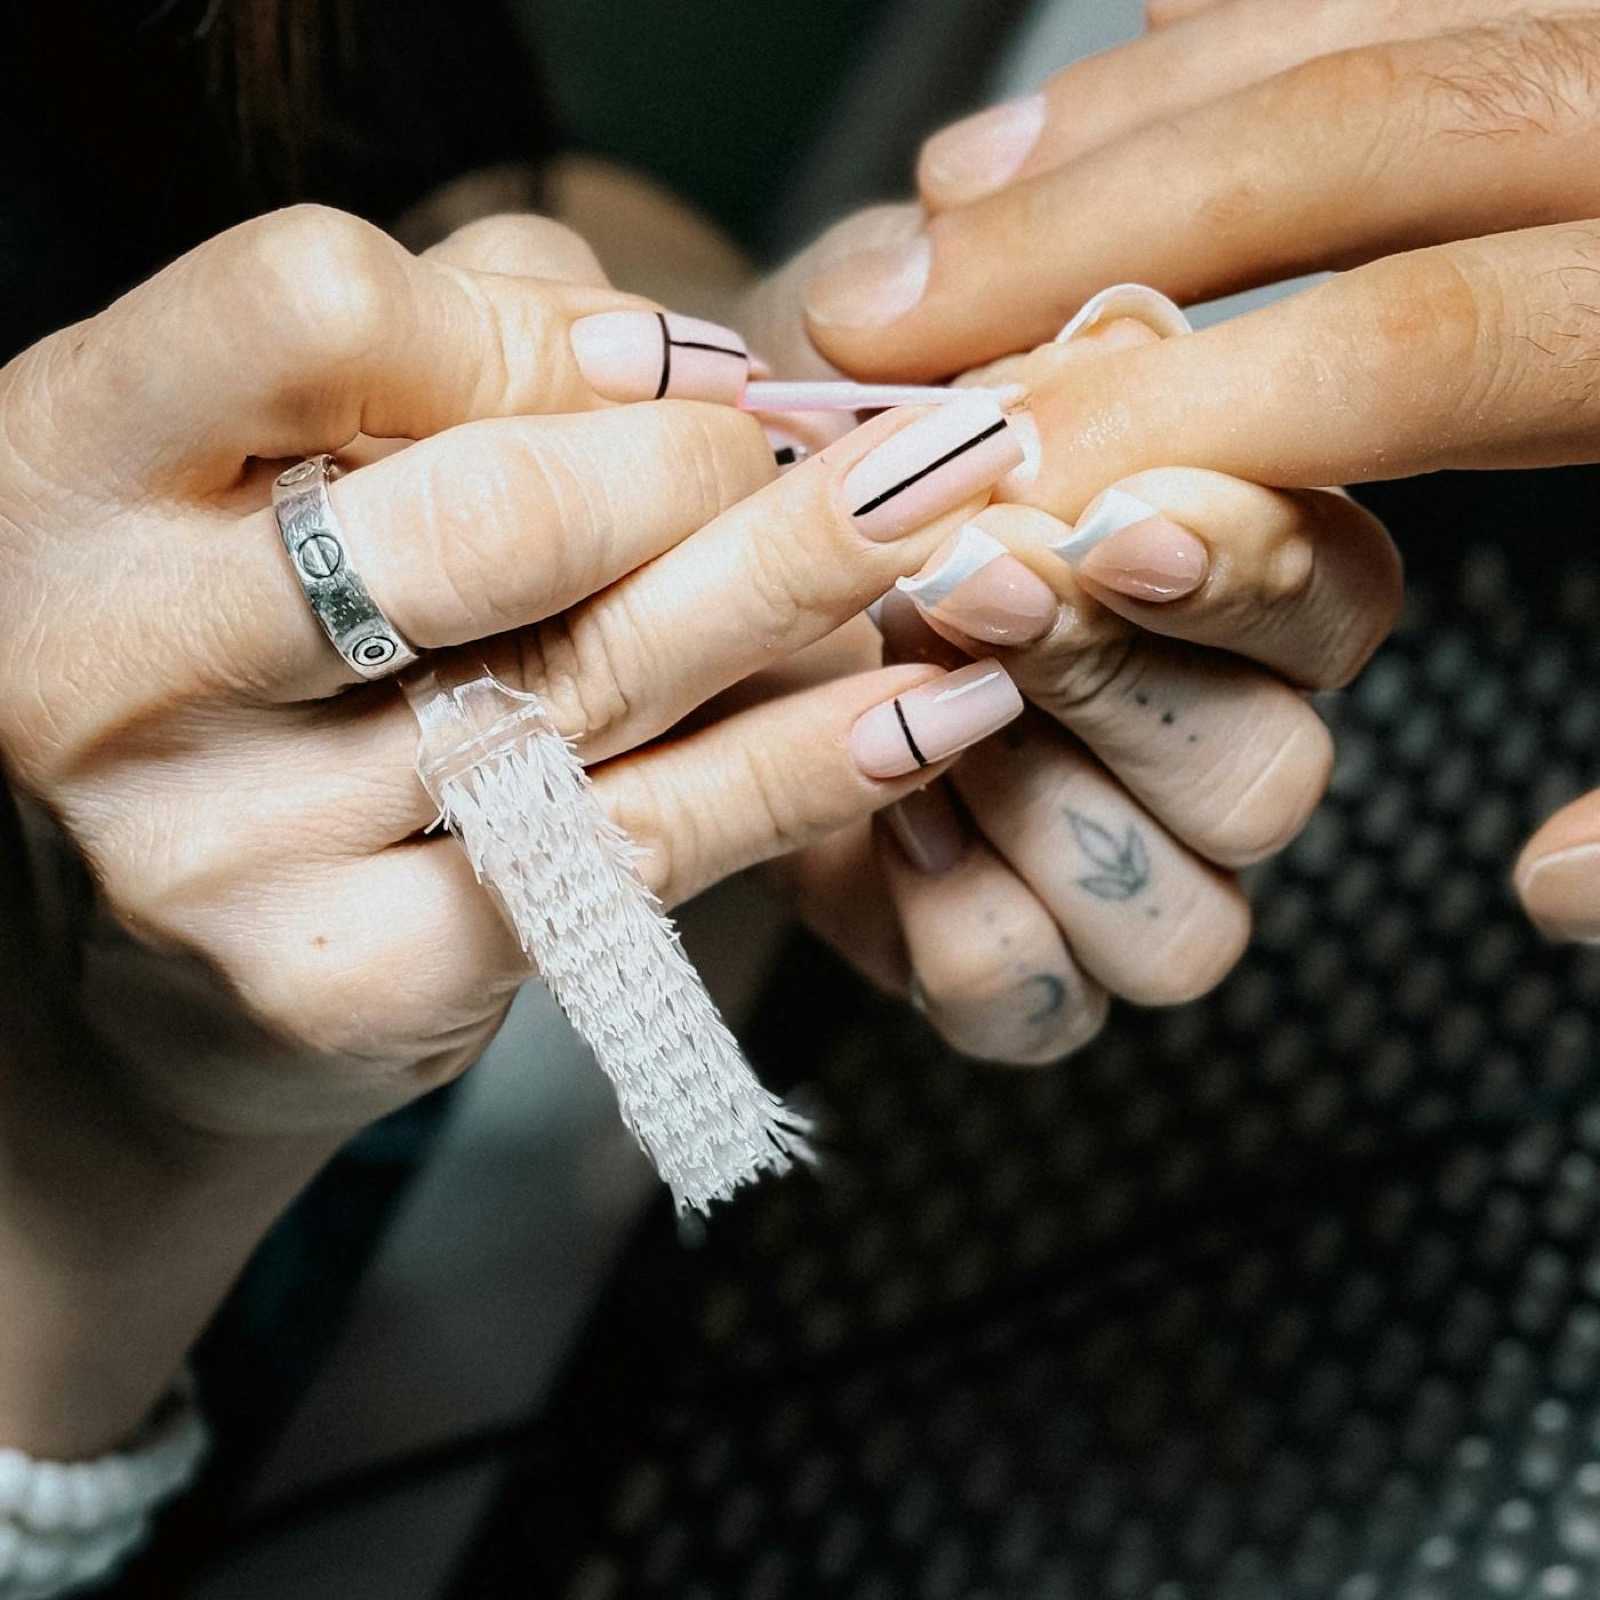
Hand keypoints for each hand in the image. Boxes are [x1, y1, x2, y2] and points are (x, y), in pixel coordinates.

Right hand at [0, 204, 1031, 1452]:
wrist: (144, 951)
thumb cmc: (235, 659)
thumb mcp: (264, 469)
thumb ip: (449, 354)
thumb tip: (675, 354)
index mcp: (61, 475)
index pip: (308, 319)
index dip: (521, 330)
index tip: (662, 368)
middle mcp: (108, 664)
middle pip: (487, 521)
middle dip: (706, 475)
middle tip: (859, 459)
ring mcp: (218, 846)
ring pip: (591, 685)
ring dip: (804, 593)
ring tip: (951, 525)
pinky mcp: (345, 981)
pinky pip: (626, 852)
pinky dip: (797, 774)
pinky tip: (923, 716)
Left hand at [784, 309, 1400, 1063]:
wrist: (689, 614)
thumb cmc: (806, 474)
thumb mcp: (891, 360)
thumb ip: (1016, 333)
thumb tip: (1121, 323)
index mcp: (1232, 592)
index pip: (1330, 598)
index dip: (1237, 569)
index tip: (1110, 521)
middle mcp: (1215, 750)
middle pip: (1270, 778)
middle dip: (1112, 685)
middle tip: (968, 592)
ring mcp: (1130, 886)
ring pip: (1189, 925)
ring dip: (1038, 812)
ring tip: (907, 707)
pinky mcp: (1027, 982)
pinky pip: (1046, 1007)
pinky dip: (962, 925)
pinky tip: (887, 826)